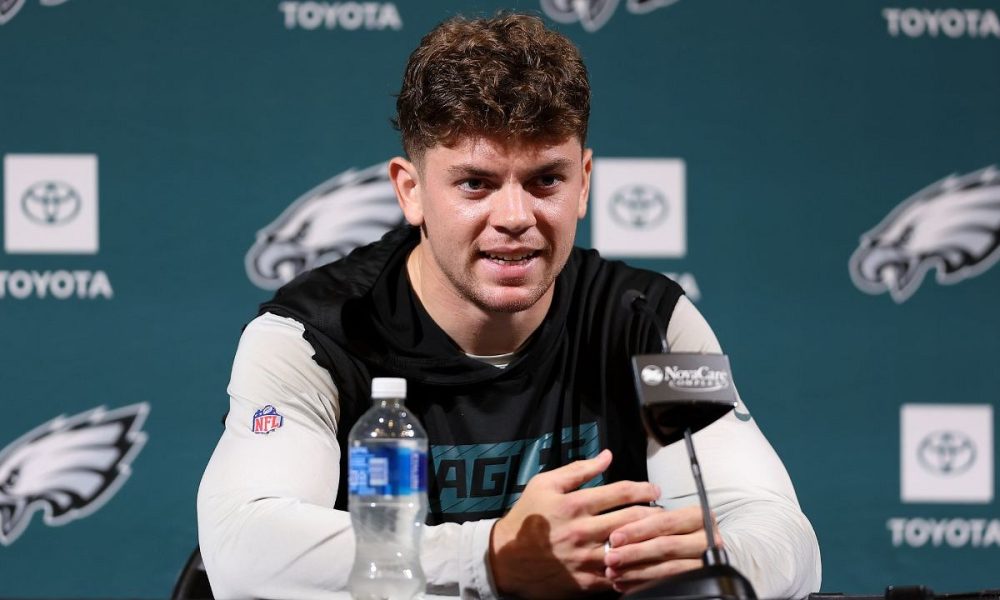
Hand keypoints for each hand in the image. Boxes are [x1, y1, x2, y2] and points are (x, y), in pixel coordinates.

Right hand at [488, 449, 661, 598]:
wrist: (505, 560)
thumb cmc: (526, 517)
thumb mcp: (545, 484)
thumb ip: (578, 470)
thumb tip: (607, 456)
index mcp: (573, 505)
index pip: (620, 492)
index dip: (643, 488)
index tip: (654, 490)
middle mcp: (582, 531)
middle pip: (631, 519)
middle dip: (654, 513)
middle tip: (663, 511)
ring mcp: (585, 559)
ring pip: (629, 548)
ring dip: (649, 540)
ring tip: (660, 534)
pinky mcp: (585, 581)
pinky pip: (619, 575)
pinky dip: (634, 567)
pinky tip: (643, 560)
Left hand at [603, 505, 723, 593]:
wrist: (694, 551)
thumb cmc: (672, 532)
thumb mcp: (662, 521)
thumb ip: (645, 522)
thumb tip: (614, 535)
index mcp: (698, 517)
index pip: (665, 521)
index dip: (637, 530)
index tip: (614, 537)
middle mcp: (705, 538)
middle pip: (667, 546)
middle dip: (634, 553)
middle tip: (611, 558)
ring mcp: (704, 560)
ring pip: (669, 568)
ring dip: (636, 572)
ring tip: (615, 573)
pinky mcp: (700, 578)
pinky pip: (670, 583)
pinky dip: (643, 583)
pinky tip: (626, 583)